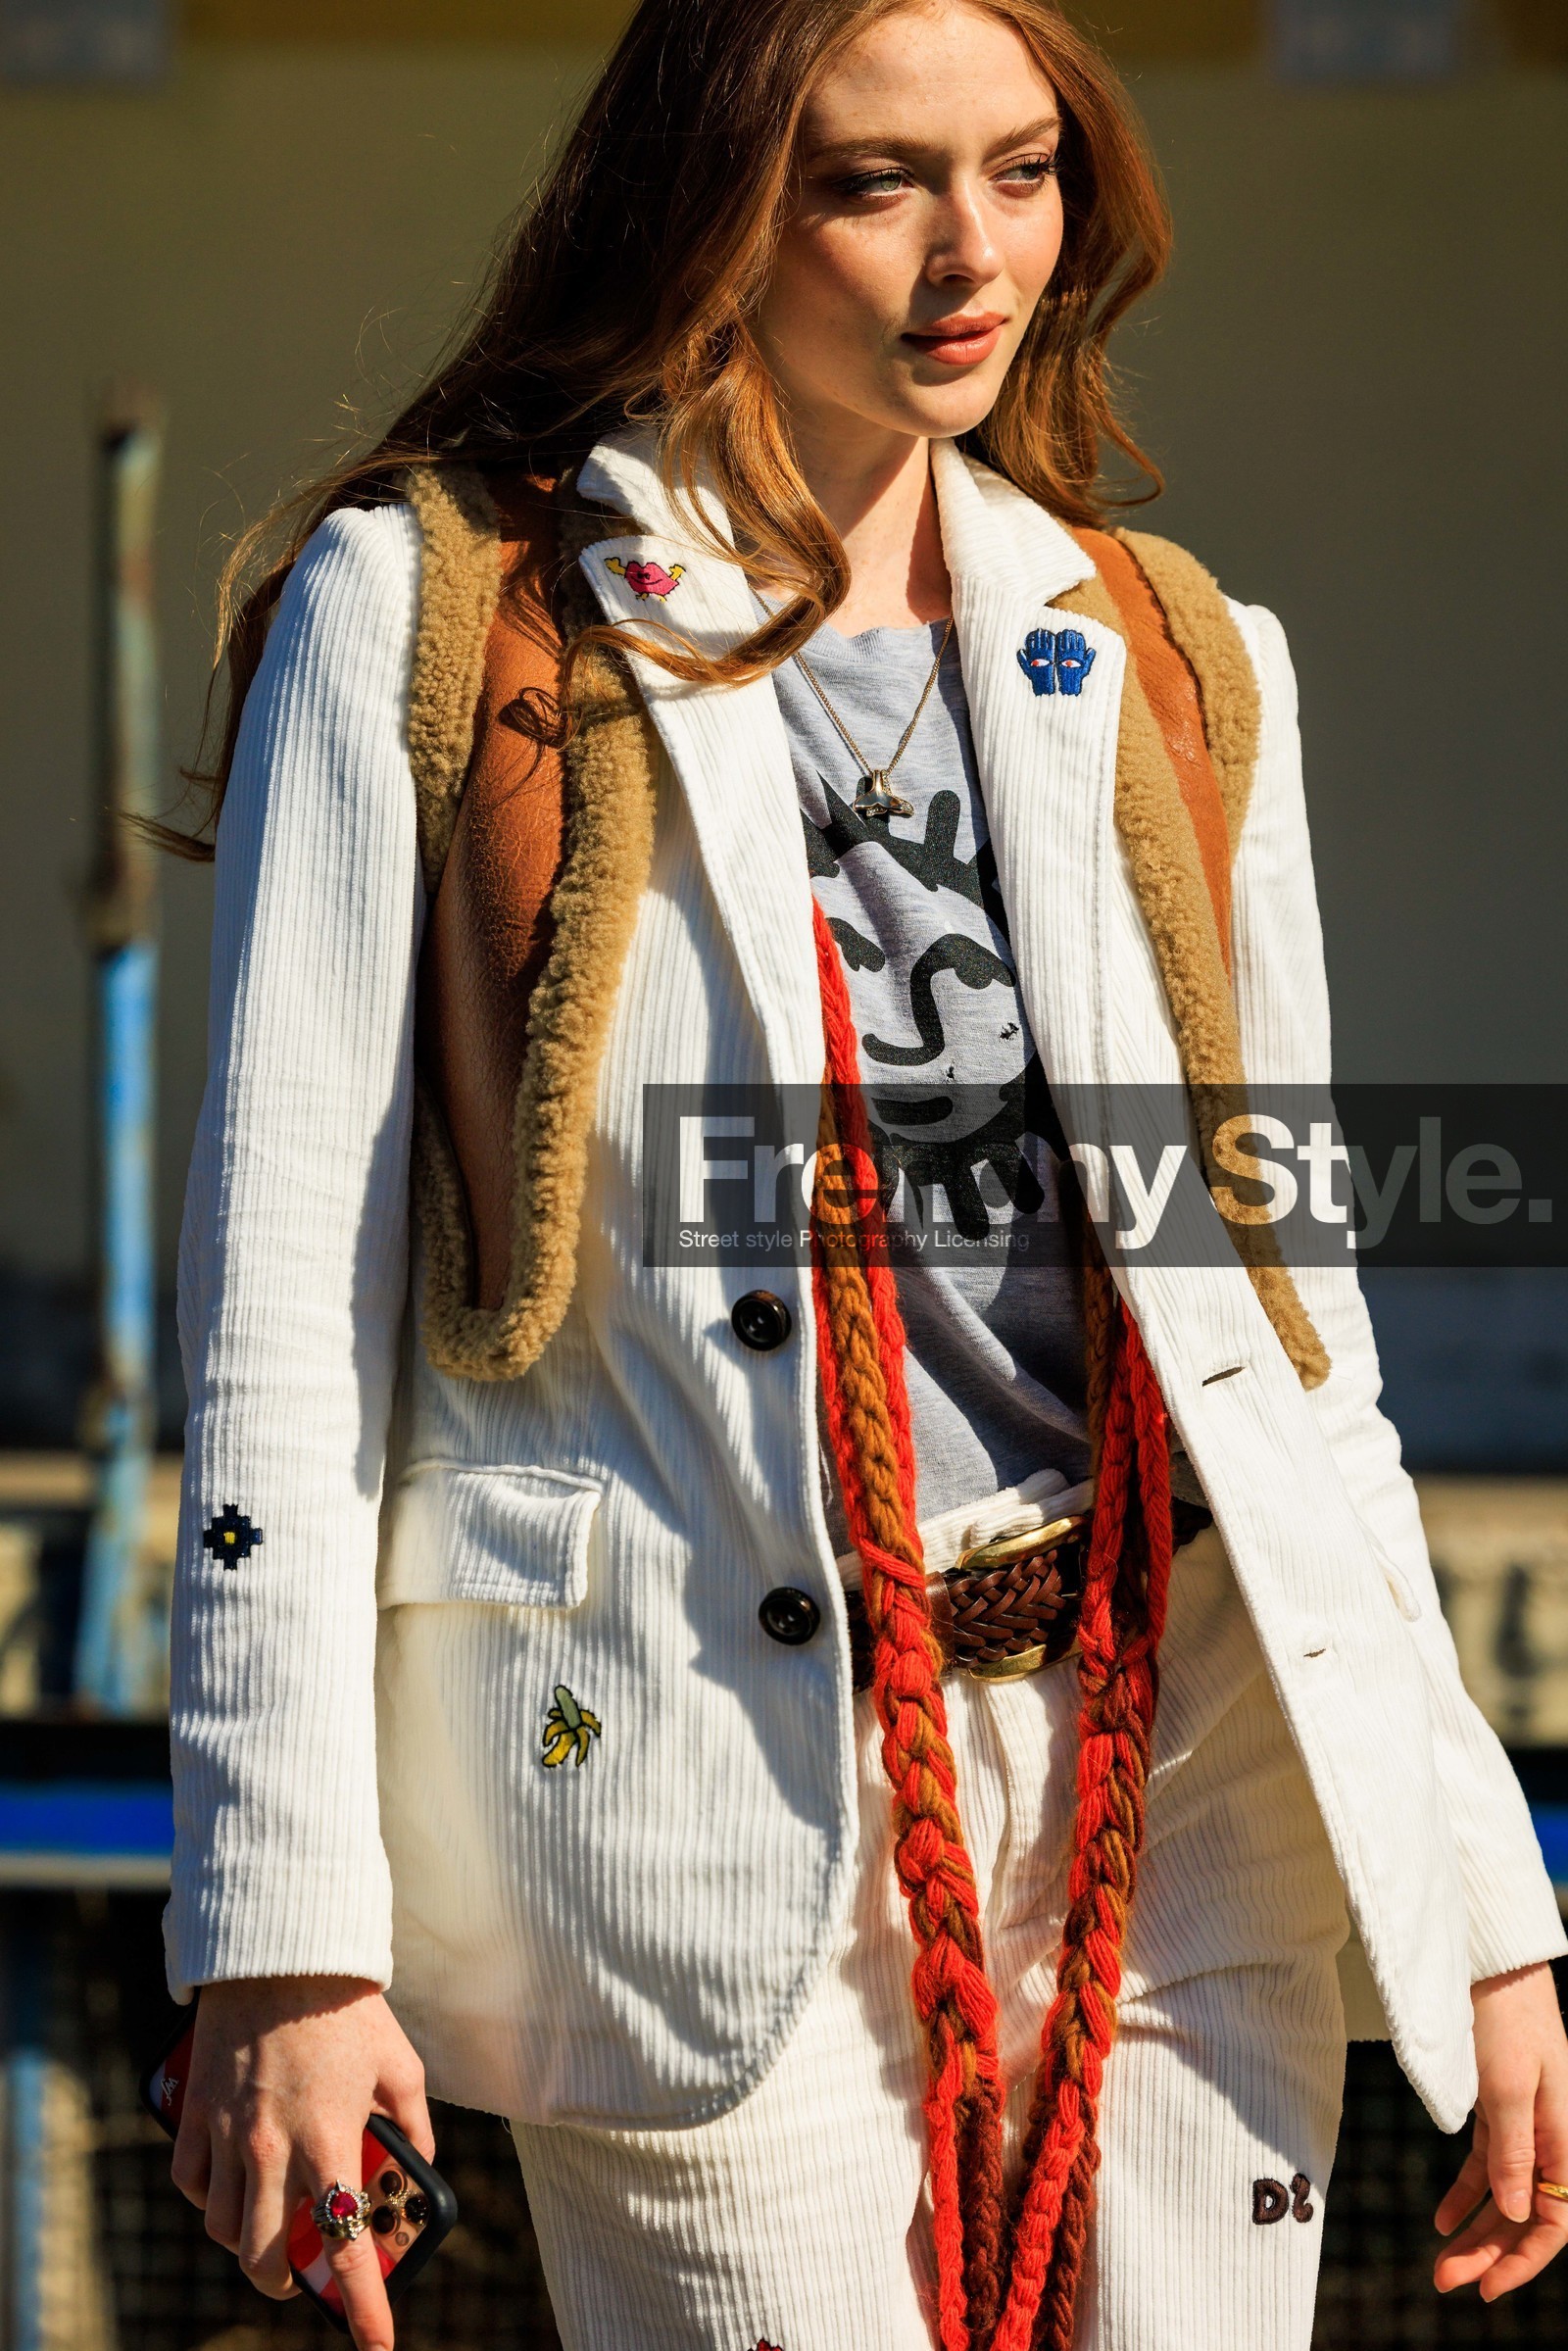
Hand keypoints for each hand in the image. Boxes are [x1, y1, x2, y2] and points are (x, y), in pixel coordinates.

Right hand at [170, 1976, 433, 2350]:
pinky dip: (206, 2200)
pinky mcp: (195, 2114)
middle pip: (265, 2256)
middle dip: (284, 2283)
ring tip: (266, 2231)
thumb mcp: (400, 2064)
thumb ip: (413, 2124)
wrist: (281, 1950)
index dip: (363, 2306)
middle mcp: (273, 2147)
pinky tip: (227, 2189)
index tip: (375, 2346)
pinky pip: (190, 2183)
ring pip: (221, 2228)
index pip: (347, 2245)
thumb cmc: (347, 2007)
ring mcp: (228, 2133)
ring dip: (244, 2244)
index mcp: (330, 2138)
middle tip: (300, 2277)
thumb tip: (419, 2165)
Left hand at [1434, 1961, 1567, 2300]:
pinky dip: (1466, 2194)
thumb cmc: (1506, 2015)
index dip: (1523, 2259)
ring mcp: (1522, 2123)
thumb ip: (1513, 2150)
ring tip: (1440, 2262)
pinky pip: (1485, 2164)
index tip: (1485, 2288)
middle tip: (1445, 2282)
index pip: (1555, 2220)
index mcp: (1564, 2137)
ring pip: (1504, 2194)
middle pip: (1525, 2214)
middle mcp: (1548, 2137)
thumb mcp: (1508, 2085)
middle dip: (1489, 2254)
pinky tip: (1443, 2219)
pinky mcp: (1496, 2106)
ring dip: (1475, 2231)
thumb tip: (1519, 2212)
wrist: (1489, 1961)